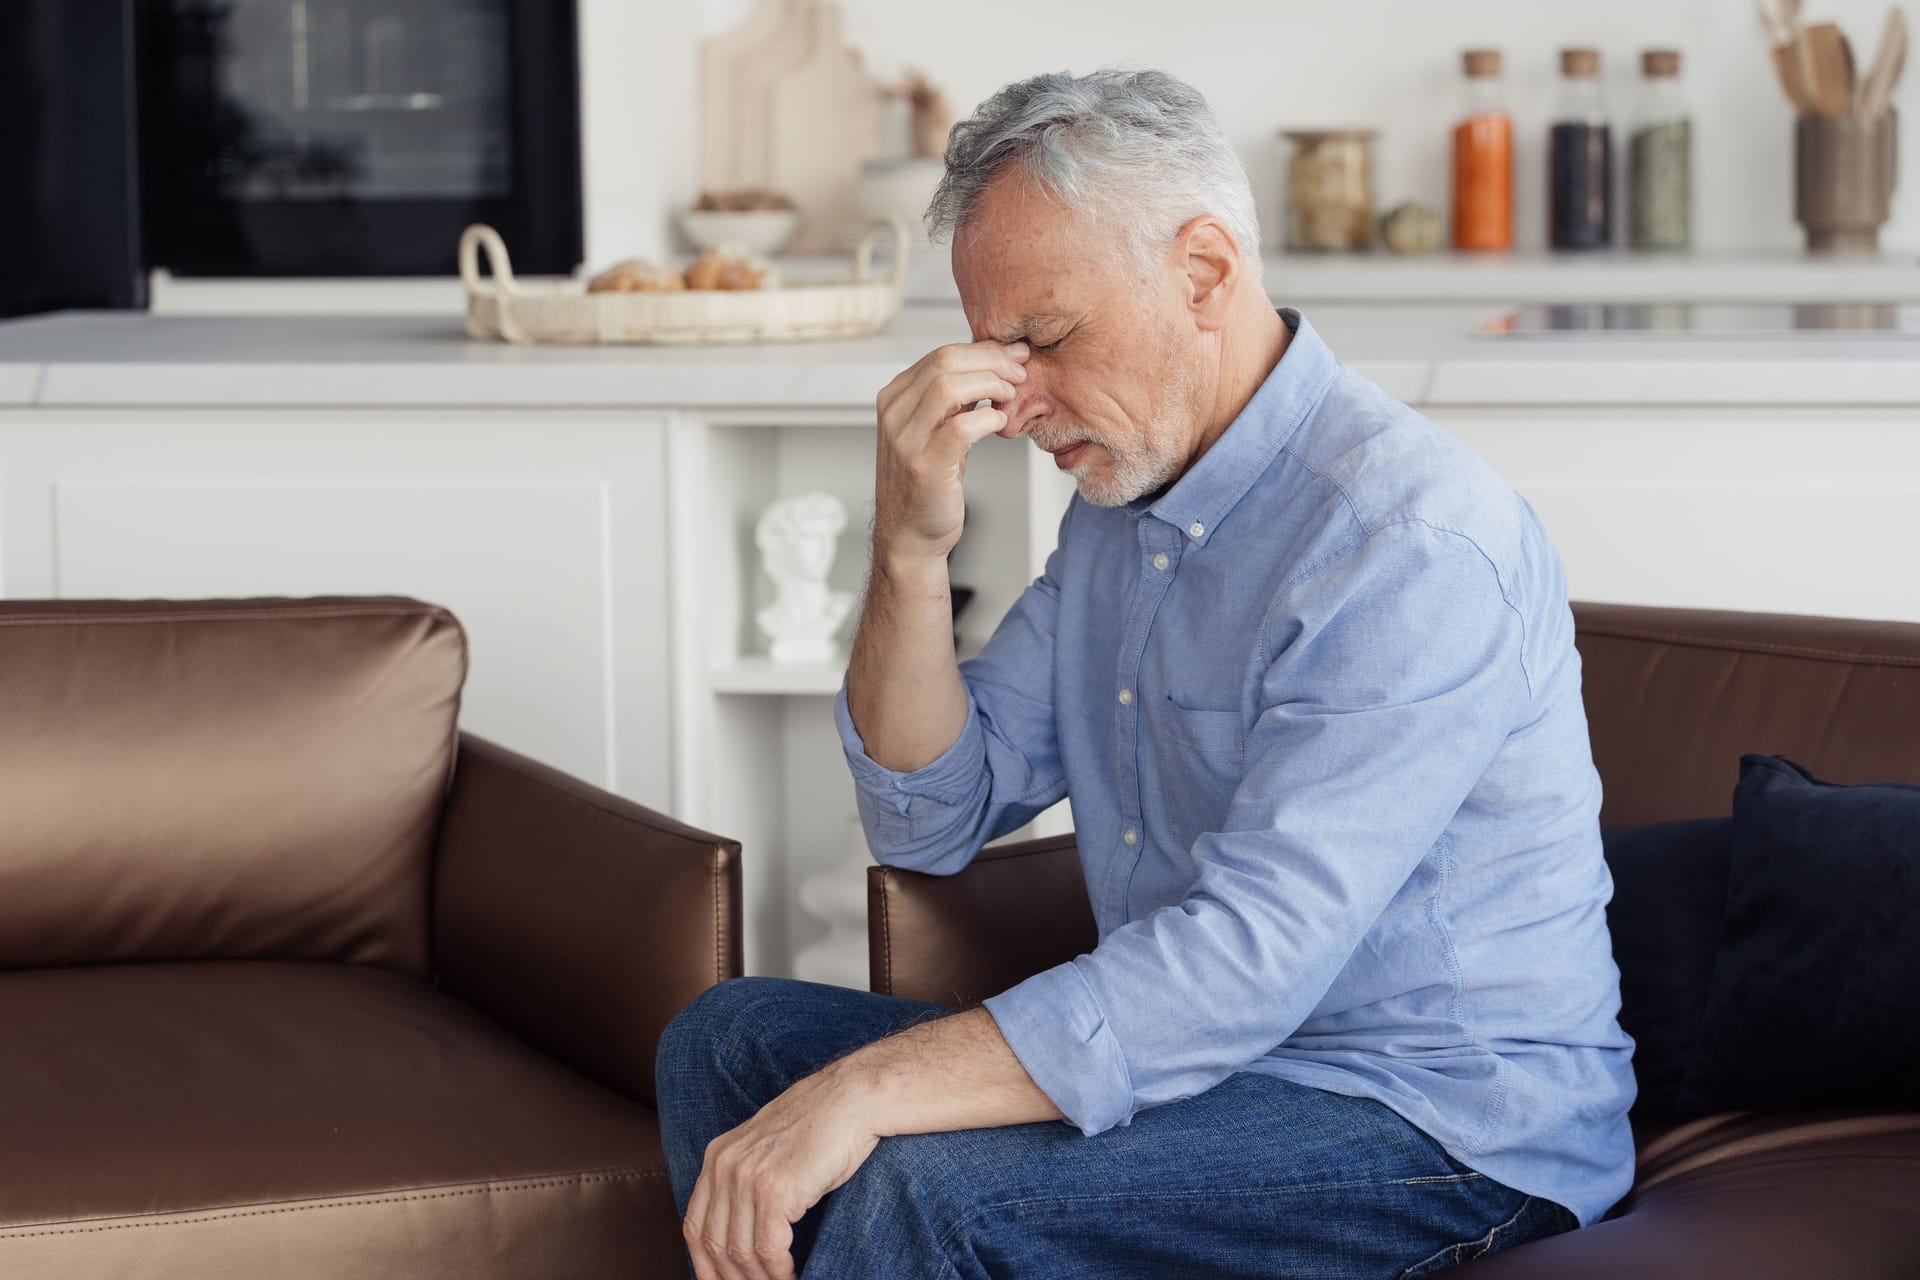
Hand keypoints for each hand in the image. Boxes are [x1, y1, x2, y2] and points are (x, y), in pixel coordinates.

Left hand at [681, 1064, 880, 1279]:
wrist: (853, 1099)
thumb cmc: (821, 1127)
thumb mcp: (768, 1151)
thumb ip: (746, 1182)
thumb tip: (742, 1233)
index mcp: (717, 1156)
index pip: (694, 1226)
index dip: (704, 1265)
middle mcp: (724, 1166)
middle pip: (714, 1244)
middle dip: (733, 1279)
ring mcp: (747, 1177)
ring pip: (740, 1253)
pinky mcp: (774, 1190)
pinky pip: (768, 1250)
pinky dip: (779, 1273)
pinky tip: (793, 1277)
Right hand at [872, 338, 1029, 563]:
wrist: (909, 536)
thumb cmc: (926, 484)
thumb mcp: (934, 430)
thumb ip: (953, 399)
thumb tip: (991, 363)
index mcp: (894, 398)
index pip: (940, 354)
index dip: (984, 350)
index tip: (1014, 356)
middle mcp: (894, 414)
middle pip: (944, 361)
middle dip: (991, 361)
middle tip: (1020, 372)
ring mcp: (906, 440)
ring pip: (949, 386)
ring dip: (991, 384)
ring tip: (1011, 395)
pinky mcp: (925, 466)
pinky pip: (962, 427)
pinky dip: (989, 419)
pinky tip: (1001, 423)